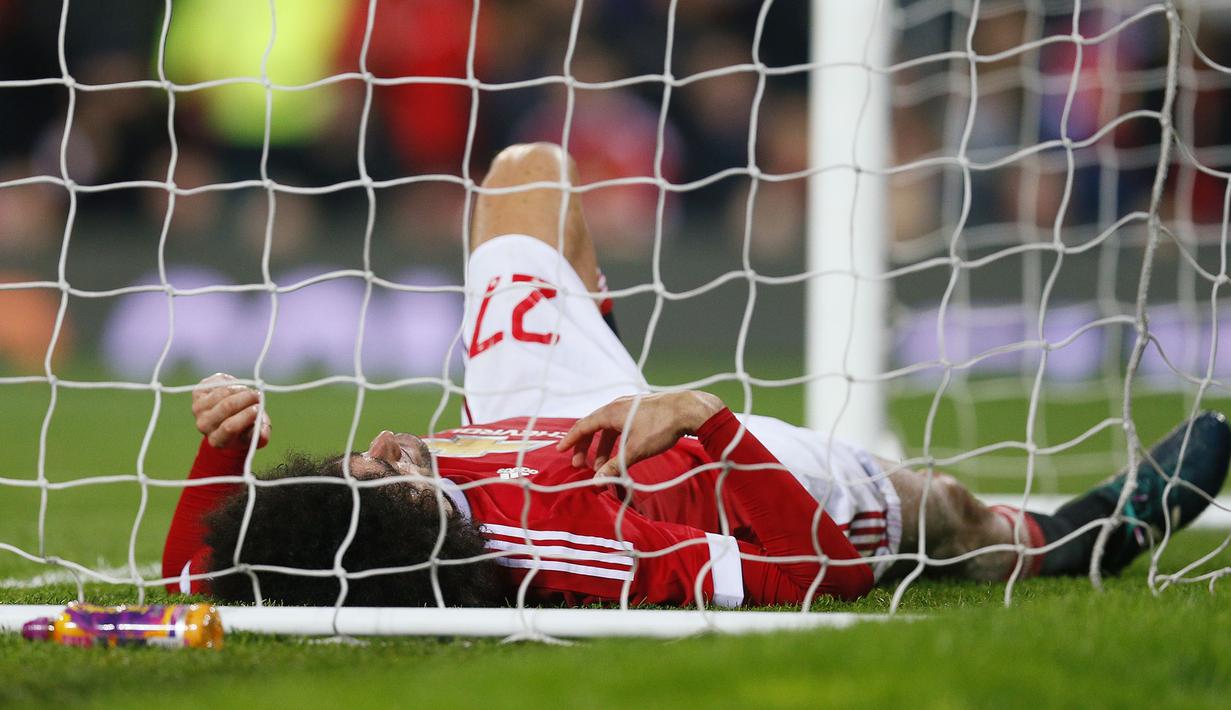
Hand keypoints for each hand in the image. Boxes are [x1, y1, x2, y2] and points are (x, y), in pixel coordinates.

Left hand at [192, 373, 270, 450]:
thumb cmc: (244, 427)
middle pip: (227, 406)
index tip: (258, 408)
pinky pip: (219, 382)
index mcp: (217, 440)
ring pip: (224, 392)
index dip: (247, 415)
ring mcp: (198, 408)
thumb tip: (262, 432)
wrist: (226, 417)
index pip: (230, 427)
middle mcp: (204, 426)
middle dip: (247, 398)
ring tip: (248, 393)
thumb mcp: (255, 435)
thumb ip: (261, 435)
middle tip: (258, 396)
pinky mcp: (198, 393)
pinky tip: (236, 389)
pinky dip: (233, 382)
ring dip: (242, 389)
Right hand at [557, 391, 723, 477]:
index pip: (583, 426)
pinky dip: (615, 440)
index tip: (561, 450)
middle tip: (580, 465)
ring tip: (602, 466)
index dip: (571, 439)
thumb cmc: (660, 427)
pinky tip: (620, 452)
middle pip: (594, 427)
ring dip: (602, 447)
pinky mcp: (640, 410)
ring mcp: (629, 406)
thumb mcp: (634, 450)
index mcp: (610, 412)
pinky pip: (620, 425)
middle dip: (586, 447)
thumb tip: (597, 481)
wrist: (688, 409)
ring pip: (608, 427)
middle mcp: (617, 406)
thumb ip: (614, 466)